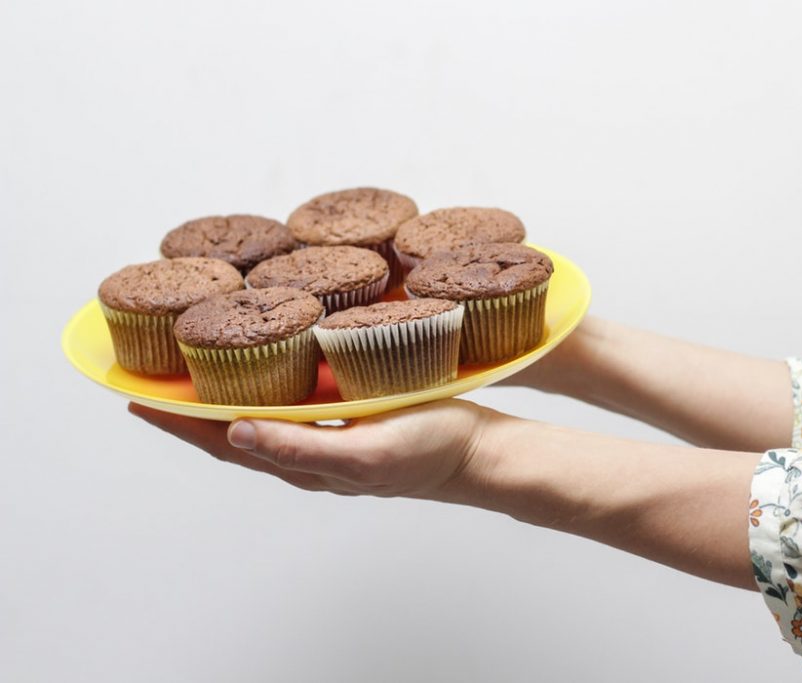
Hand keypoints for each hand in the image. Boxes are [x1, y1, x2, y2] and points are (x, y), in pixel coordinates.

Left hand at [129, 399, 491, 498]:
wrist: (479, 453)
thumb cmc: (428, 452)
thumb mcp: (363, 453)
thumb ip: (300, 446)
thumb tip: (235, 433)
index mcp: (304, 463)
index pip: (225, 444)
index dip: (181, 424)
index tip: (140, 400)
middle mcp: (308, 452)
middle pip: (234, 433)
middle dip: (192, 412)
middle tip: (157, 383)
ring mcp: (330, 437)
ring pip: (262, 417)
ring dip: (227, 398)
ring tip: (200, 373)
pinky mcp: (352, 419)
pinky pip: (295, 404)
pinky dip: (268, 388)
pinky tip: (272, 369)